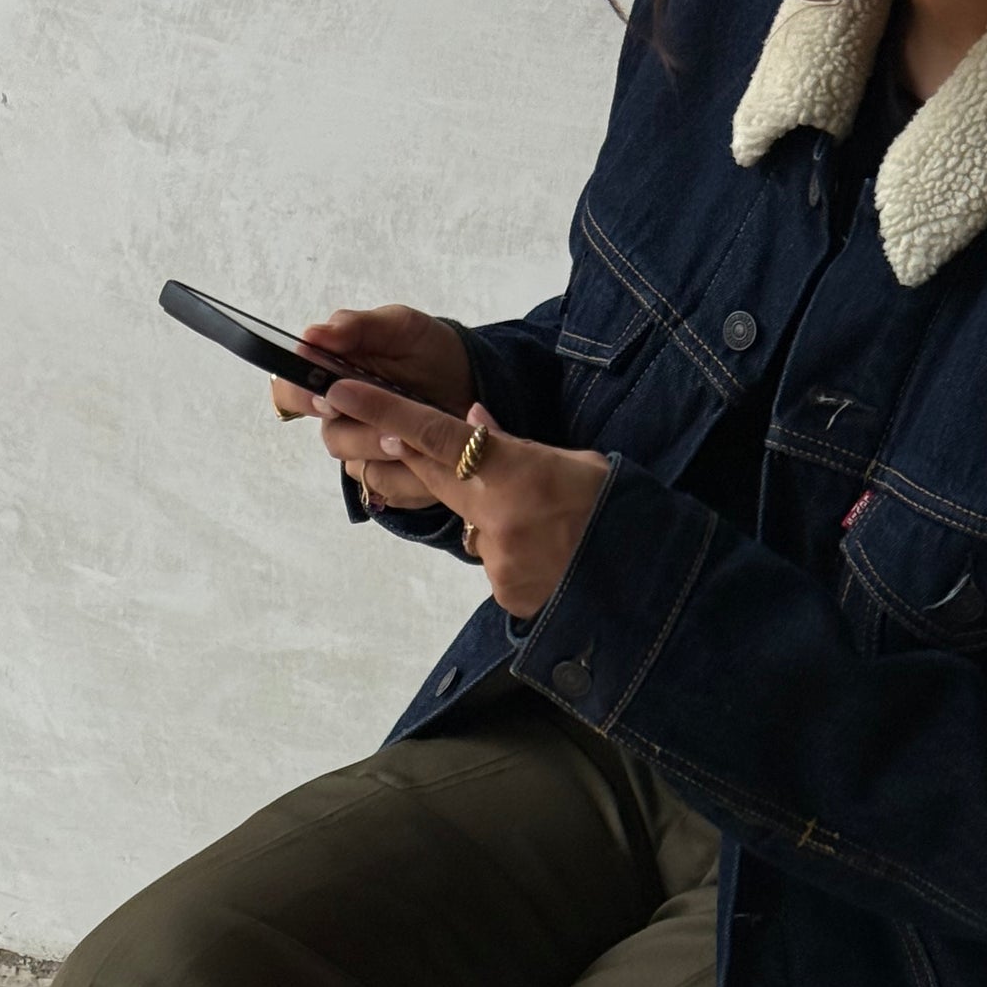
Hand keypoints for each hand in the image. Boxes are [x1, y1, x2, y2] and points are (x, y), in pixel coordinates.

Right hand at [270, 306, 472, 510]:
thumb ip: (356, 328)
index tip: (326, 397)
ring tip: (412, 442)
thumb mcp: (400, 327)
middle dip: (361, 434)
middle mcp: (342, 419)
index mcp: (332, 378)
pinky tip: (433, 462)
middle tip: (389, 428)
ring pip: (359, 467)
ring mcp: (366, 452)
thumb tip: (313, 336)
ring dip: (387, 457)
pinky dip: (412, 479)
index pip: (289, 392)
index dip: (299, 398)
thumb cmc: (428, 351)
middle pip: (332, 437)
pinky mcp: (392, 479)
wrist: (472, 382)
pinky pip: (390, 490)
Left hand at [340, 384, 609, 618]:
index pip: (432, 433)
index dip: (383, 412)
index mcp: (511, 469)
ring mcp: (496, 558)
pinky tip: (549, 560)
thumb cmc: (612, 506)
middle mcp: (494, 513)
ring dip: (495, 523)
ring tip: (545, 529)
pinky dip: (514, 560)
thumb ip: (512, 445)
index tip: (341, 393)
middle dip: (423, 458)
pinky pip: (493, 567)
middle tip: (419, 444)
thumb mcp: (569, 460)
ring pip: (471, 529)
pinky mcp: (503, 592)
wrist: (645, 574)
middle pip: (434, 476)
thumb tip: (474, 421)